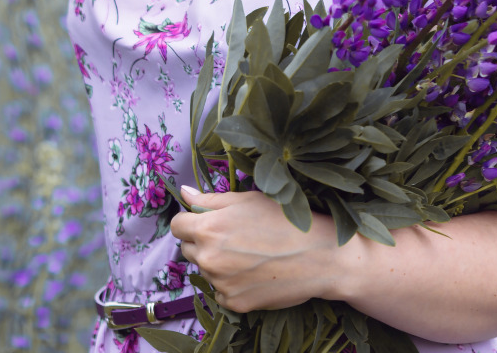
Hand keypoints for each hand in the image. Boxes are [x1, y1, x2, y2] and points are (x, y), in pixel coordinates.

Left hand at [169, 186, 347, 312]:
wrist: (319, 257)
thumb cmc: (285, 221)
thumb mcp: (248, 200)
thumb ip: (211, 199)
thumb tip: (185, 193)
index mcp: (209, 227)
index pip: (178, 225)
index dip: (191, 221)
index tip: (207, 221)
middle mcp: (208, 257)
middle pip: (189, 248)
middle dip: (204, 241)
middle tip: (234, 237)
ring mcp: (220, 283)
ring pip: (206, 270)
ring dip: (219, 263)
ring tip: (250, 255)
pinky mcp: (233, 303)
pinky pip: (221, 291)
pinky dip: (232, 284)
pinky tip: (255, 273)